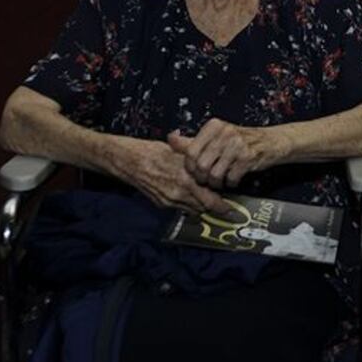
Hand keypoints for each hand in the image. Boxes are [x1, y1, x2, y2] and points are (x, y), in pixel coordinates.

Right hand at [110, 136, 227, 213]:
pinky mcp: (162, 204)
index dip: (223, 206)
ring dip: (201, 206)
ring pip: (193, 210)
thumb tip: (217, 164)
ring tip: (208, 198)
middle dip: (215, 207)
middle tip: (225, 206)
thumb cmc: (155, 152)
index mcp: (187, 179)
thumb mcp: (181, 152)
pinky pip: (181, 208)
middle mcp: (179, 194)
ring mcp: (170, 201)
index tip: (231, 208)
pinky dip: (188, 204)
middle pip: (204, 208)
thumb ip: (200, 161)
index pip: (211, 200)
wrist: (130, 161)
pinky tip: (190, 195)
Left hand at [167, 118, 267, 188]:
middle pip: (201, 165)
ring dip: (217, 183)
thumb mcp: (217, 136)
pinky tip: (234, 179)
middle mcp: (225, 132)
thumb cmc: (242, 140)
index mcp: (214, 126)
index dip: (190, 167)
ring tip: (221, 181)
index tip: (195, 171)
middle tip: (208, 180)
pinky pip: (231, 178)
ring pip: (214, 174)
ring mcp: (237, 144)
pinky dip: (231, 183)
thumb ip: (193, 140)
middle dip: (203, 178)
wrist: (272, 141)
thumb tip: (170, 139)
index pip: (190, 151)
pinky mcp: (248, 157)